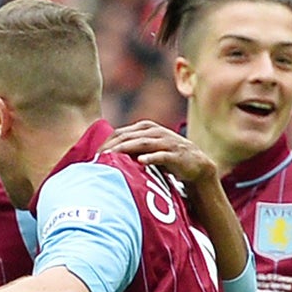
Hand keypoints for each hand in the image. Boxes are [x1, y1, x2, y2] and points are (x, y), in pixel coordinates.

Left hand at [104, 121, 218, 186]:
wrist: (196, 164)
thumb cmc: (167, 157)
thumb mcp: (148, 148)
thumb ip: (131, 148)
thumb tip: (106, 157)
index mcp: (146, 128)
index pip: (121, 132)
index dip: (107, 143)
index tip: (94, 156)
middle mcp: (155, 132)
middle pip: (128, 136)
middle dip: (112, 147)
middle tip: (99, 159)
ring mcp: (166, 142)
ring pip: (142, 144)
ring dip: (126, 150)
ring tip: (113, 158)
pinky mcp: (176, 154)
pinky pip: (162, 155)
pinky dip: (151, 158)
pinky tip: (141, 162)